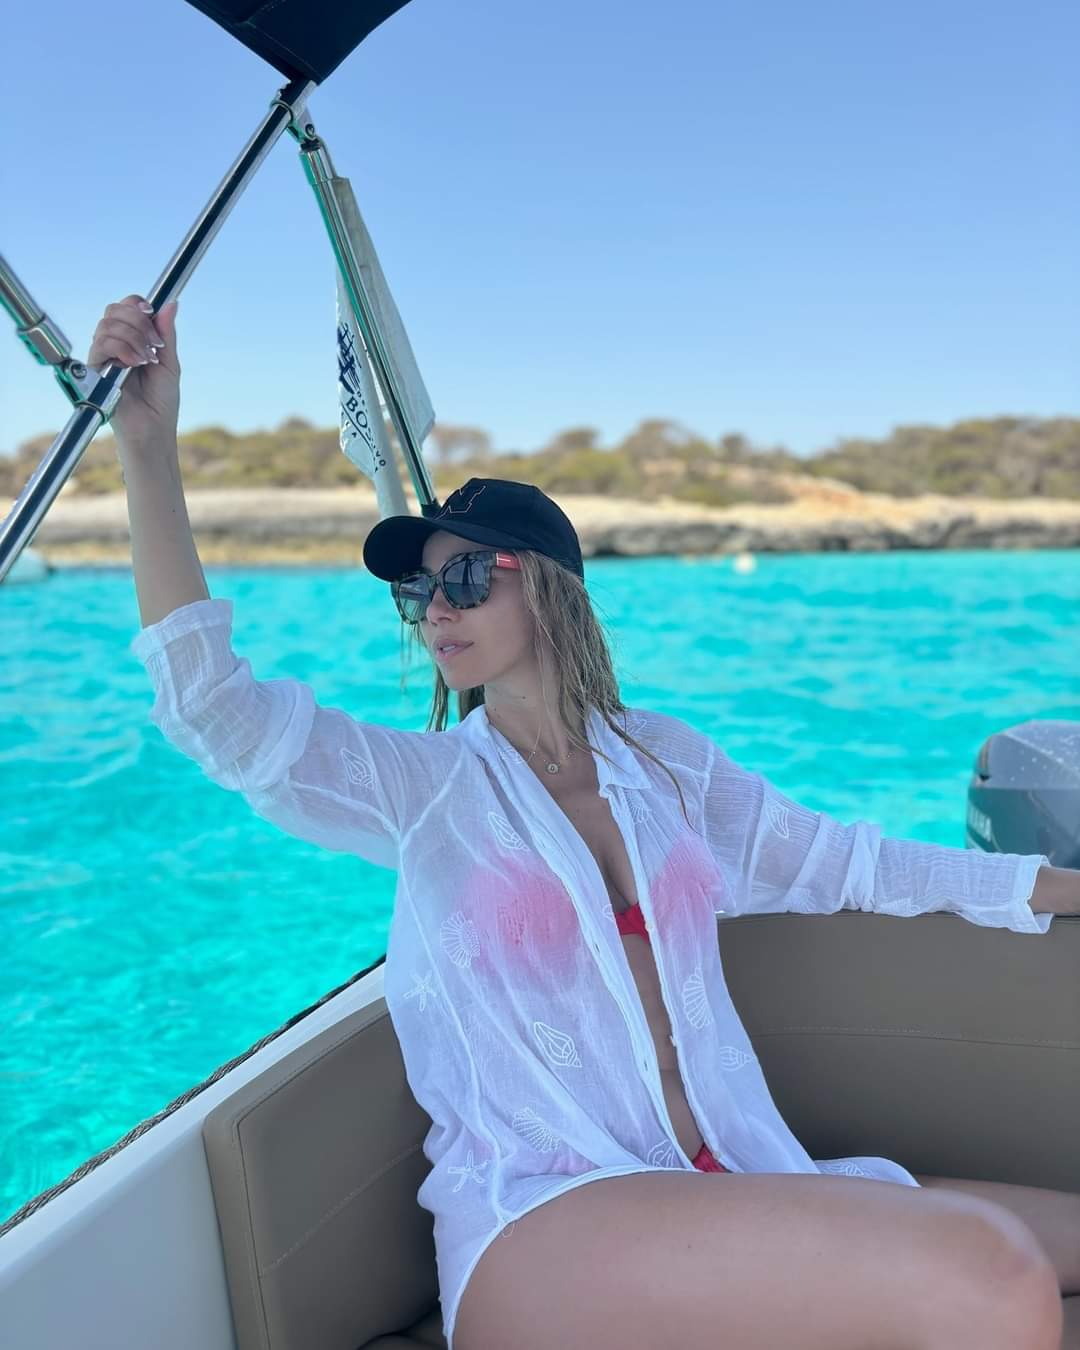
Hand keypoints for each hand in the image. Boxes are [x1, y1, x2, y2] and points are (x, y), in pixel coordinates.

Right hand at [87, 295, 180, 451]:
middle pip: (113, 310)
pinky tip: (135, 364)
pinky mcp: (94, 369)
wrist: (152, 429)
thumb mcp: (168, 362)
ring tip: (147, 360)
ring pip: (108, 325)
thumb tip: (171, 303)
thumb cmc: (161, 401)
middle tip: (155, 344)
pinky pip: (101, 344)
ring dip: (134, 338)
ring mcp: (103, 356)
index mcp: (131, 340)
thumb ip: (166, 333)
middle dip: (138, 322)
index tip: (152, 315)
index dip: (137, 305)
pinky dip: (122, 349)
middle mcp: (114, 345)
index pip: (125, 307)